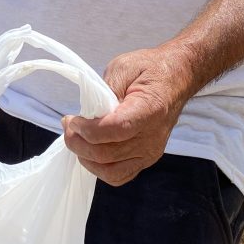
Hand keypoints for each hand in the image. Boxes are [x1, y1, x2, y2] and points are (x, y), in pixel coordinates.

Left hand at [62, 45, 195, 185]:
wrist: (176, 79)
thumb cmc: (149, 70)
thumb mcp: (123, 67)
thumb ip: (104, 91)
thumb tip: (86, 114)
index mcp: (150, 110)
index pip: (115, 130)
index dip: (88, 129)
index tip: (72, 119)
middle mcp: (152, 137)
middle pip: (107, 154)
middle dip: (78, 143)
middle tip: (68, 126)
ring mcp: (150, 152)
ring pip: (110, 170)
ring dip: (85, 157)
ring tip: (76, 139)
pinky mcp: (146, 159)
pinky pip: (119, 175)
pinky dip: (99, 168)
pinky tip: (89, 151)